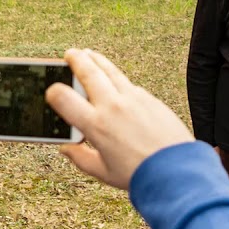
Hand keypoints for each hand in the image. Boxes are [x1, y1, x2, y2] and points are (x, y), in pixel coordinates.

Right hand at [46, 49, 193, 189]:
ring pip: (111, 71)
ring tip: (89, 54)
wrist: (175, 169)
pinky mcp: (150, 98)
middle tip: (70, 54)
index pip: (64, 98)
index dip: (53, 92)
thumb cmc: (140, 174)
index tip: (52, 91)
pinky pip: (129, 84)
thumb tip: (67, 149)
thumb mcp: (103, 172)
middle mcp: (112, 107)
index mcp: (95, 125)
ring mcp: (133, 99)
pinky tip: (115, 81)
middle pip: (89, 73)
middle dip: (76, 60)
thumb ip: (80, 158)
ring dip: (98, 60)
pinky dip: (118, 79)